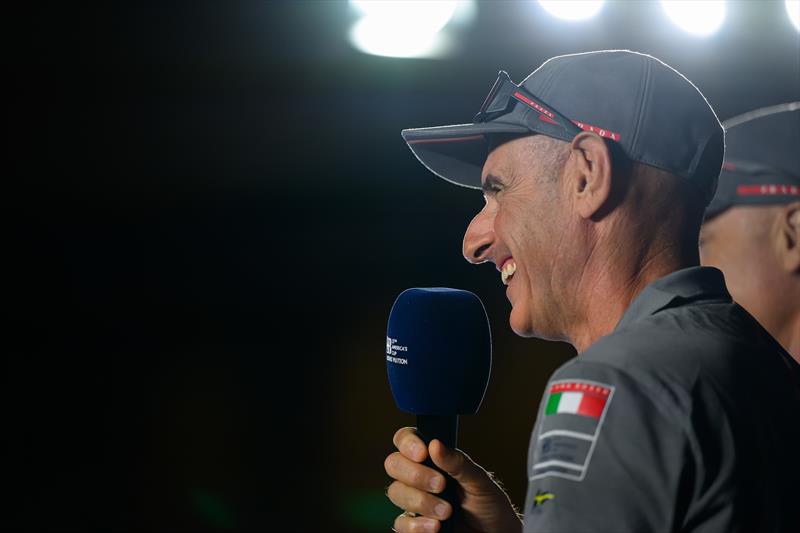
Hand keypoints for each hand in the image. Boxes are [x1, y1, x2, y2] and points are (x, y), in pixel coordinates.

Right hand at [384, 427, 522, 532]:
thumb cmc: (488, 503)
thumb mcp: (479, 480)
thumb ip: (457, 462)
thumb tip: (435, 444)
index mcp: (432, 458)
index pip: (406, 439)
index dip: (408, 443)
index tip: (423, 453)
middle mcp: (418, 476)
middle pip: (394, 464)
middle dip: (415, 474)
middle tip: (441, 485)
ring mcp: (414, 501)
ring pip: (396, 492)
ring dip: (421, 501)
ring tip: (447, 511)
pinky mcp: (414, 525)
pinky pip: (401, 523)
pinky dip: (417, 525)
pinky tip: (435, 527)